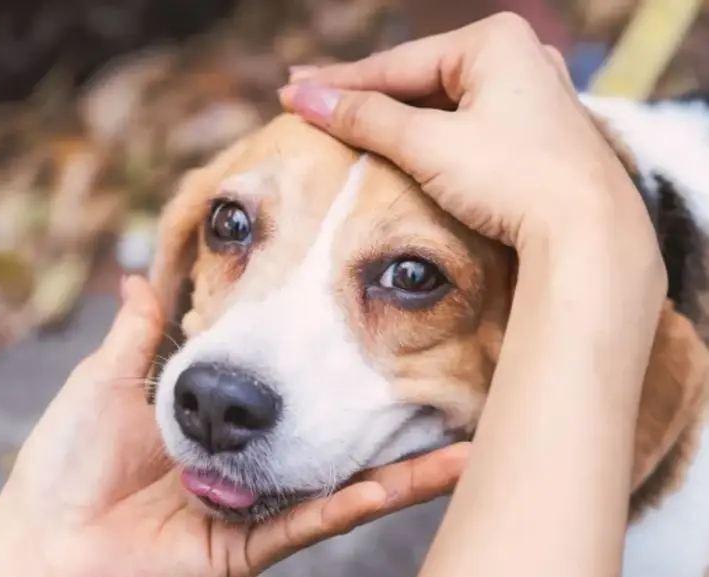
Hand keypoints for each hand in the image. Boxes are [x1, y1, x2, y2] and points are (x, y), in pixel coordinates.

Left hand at [1, 275, 466, 576]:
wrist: (42, 537)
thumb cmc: (67, 460)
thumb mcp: (111, 381)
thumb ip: (141, 333)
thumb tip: (135, 278)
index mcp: (223, 426)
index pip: (294, 392)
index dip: (336, 362)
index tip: (384, 320)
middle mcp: (252, 468)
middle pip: (334, 441)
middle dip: (391, 417)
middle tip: (453, 385)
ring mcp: (255, 510)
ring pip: (340, 488)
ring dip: (403, 471)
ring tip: (465, 447)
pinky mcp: (247, 550)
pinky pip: (307, 524)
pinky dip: (355, 506)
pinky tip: (400, 486)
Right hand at [278, 13, 659, 264]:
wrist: (589, 232)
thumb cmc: (512, 177)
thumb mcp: (428, 145)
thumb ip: (365, 118)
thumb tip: (304, 99)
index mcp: (495, 41)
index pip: (395, 64)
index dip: (337, 83)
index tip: (290, 91)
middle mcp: (518, 57)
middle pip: (417, 80)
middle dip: (362, 94)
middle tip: (307, 96)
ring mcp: (530, 96)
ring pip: (441, 104)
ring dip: (391, 116)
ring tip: (343, 119)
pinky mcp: (534, 135)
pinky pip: (464, 125)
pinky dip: (426, 136)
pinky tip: (398, 141)